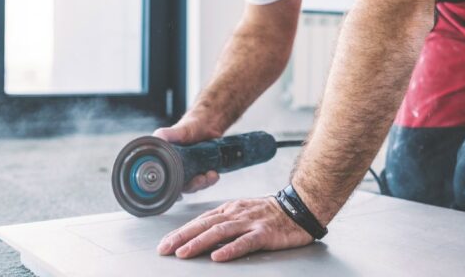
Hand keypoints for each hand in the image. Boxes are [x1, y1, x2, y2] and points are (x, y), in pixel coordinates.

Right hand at [153, 113, 224, 192]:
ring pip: (196, 184)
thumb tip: (156, 138)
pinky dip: (211, 179)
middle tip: (200, 179)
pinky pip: (207, 180)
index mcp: (168, 161)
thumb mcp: (178, 130)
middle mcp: (178, 168)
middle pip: (183, 186)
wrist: (209, 123)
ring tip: (210, 174)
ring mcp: (192, 170)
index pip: (167, 179)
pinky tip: (214, 173)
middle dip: (193, 185)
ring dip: (204, 183)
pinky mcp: (204, 169)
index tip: (182, 186)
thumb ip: (165, 134)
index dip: (173, 186)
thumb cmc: (190, 125)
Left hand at [157, 197, 313, 261]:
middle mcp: (236, 214)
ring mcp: (250, 222)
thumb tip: (201, 235)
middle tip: (165, 249)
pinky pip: (246, 242)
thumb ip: (224, 222)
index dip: (181, 232)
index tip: (164, 243)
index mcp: (229, 210)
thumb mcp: (243, 213)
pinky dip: (230, 249)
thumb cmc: (271, 214)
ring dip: (199, 243)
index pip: (200, 221)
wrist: (300, 207)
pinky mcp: (265, 233)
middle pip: (204, 225)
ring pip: (220, 232)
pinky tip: (218, 257)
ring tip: (183, 253)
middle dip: (182, 237)